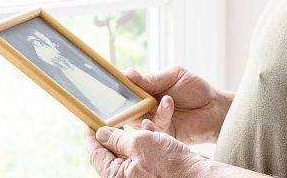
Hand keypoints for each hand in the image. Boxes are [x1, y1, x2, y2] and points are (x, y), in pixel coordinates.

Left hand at [86, 126, 207, 177]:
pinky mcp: (153, 171)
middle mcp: (126, 177)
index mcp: (117, 176)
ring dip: (131, 134)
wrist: (197, 175)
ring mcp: (140, 174)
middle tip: (111, 115)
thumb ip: (117, 138)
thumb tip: (101, 133)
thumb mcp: (139, 143)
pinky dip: (145, 139)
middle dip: (112, 132)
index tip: (88, 120)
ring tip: (136, 120)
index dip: (90, 135)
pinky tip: (152, 128)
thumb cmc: (169, 163)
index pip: (95, 153)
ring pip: (128, 150)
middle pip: (110, 152)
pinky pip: (142, 152)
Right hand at [125, 66, 232, 144]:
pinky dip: (159, 117)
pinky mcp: (163, 133)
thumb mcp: (174, 76)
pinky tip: (168, 105)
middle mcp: (146, 107)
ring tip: (167, 99)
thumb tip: (128, 73)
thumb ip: (152, 79)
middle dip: (127, 103)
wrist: (215, 107)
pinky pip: (153, 128)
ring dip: (148, 109)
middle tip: (132, 97)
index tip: (114, 83)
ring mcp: (153, 121)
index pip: (126, 89)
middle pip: (126, 107)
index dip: (118, 87)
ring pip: (138, 119)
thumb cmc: (195, 89)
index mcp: (146, 90)